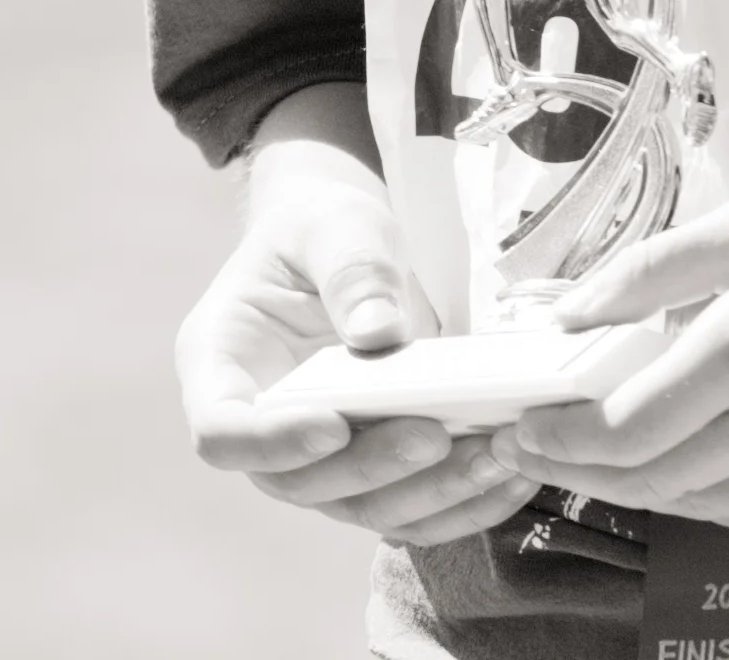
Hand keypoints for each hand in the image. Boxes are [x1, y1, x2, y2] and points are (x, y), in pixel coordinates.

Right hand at [176, 110, 541, 544]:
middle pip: (299, 482)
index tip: (332, 423)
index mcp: (221, 362)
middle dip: (370, 468)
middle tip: (436, 436)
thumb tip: (380, 334)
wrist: (345, 243)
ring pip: (359, 506)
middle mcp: (261, 426)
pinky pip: (406, 505)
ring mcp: (313, 456)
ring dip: (426, 495)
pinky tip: (506, 476)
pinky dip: (456, 503)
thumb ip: (352, 269)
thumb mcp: (334, 223)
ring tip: (492, 458)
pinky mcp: (367, 467)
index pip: (223, 430)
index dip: (272, 441)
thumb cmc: (323, 226)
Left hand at [485, 167, 728, 531]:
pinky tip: (683, 455)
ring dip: (637, 482)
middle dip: (582, 465)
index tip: (519, 422)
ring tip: (597, 446)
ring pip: (696, 505)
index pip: (625, 425)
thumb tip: (573, 310)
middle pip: (650, 477)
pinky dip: (701, 494)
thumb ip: (658, 267)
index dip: (560, 435)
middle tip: (536, 441)